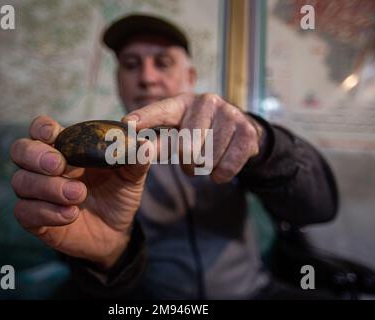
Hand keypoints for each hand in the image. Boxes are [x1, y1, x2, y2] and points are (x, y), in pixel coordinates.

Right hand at [10, 116, 150, 268]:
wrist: (117, 231)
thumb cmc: (118, 195)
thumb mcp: (130, 176)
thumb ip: (135, 159)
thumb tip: (143, 144)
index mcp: (65, 149)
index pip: (40, 130)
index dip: (41, 128)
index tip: (52, 134)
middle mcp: (44, 168)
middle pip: (20, 151)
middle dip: (37, 155)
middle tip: (60, 165)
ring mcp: (37, 193)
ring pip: (21, 182)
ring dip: (49, 187)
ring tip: (78, 195)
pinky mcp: (35, 219)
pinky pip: (24, 212)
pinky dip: (47, 212)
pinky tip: (71, 214)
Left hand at [123, 93, 262, 182]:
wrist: (240, 130)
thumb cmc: (200, 132)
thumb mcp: (178, 133)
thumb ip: (157, 143)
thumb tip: (137, 151)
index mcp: (182, 102)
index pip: (161, 111)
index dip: (144, 117)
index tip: (127, 124)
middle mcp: (205, 101)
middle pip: (186, 147)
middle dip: (187, 163)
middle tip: (191, 163)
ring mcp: (229, 113)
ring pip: (208, 159)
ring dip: (205, 168)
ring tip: (208, 160)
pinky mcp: (247, 129)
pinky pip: (228, 165)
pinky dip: (222, 174)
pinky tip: (221, 167)